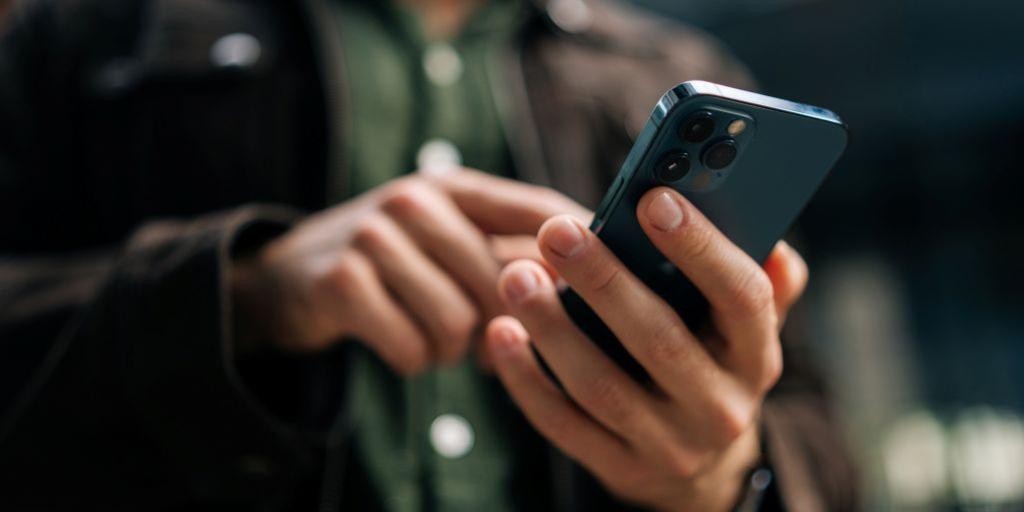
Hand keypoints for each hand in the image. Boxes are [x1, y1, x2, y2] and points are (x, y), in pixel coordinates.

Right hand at [231, 169, 587, 374]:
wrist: (287, 278)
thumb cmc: (392, 266)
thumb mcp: (446, 242)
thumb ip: (507, 255)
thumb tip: (590, 292)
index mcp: (455, 187)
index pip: (540, 210)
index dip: (581, 250)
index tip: (610, 288)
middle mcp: (416, 198)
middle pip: (503, 281)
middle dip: (502, 327)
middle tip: (486, 344)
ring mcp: (374, 235)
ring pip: (459, 321)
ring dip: (452, 350)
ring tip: (437, 341)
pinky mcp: (342, 280)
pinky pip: (412, 346)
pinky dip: (414, 360)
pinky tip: (403, 346)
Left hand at [484, 187, 807, 510]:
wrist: (698, 468)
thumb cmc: (711, 365)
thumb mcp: (743, 329)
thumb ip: (762, 282)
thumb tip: (771, 242)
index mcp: (757, 357)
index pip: (742, 298)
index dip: (700, 247)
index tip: (652, 199)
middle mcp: (721, 407)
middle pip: (659, 339)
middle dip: (603, 280)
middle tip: (557, 231)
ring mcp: (669, 447)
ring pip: (601, 385)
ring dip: (552, 327)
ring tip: (516, 275)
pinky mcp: (620, 470)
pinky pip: (563, 423)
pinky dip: (527, 378)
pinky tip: (502, 332)